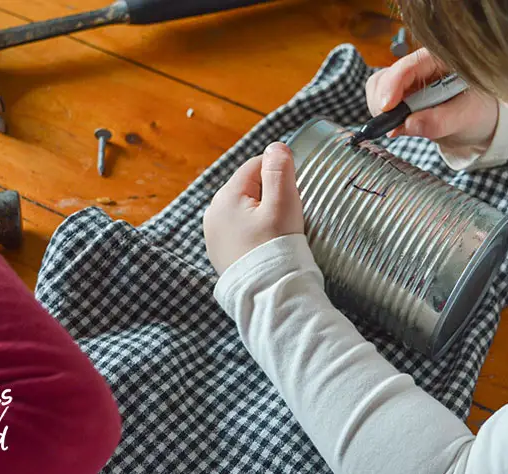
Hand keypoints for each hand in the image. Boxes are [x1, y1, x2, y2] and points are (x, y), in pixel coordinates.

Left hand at [203, 142, 303, 274]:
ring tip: (278, 233)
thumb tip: (276, 146)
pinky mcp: (220, 252)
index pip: (256, 166)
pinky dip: (254, 232)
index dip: (279, 174)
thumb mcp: (283, 203)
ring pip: (244, 209)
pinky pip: (240, 230)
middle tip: (288, 216)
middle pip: (249, 188)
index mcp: (226, 196)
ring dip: (262, 214)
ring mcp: (214, 234)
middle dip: (270, 195)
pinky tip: (266, 245)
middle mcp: (213, 212)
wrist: (266, 294)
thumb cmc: (276, 247)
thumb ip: (280, 170)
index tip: (294, 193)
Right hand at [365, 48, 498, 149]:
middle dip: (384, 102)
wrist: (476, 123)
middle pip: (386, 76)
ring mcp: (406, 80)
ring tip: (402, 127)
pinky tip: (400, 125)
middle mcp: (420, 65)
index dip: (393, 85)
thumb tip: (409, 124)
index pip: (409, 65)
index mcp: (440, 58)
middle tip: (393, 126)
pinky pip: (379, 101)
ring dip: (382, 111)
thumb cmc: (477, 113)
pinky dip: (384, 116)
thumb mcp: (466, 117)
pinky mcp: (398, 94)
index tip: (387, 108)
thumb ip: (440, 121)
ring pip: (378, 89)